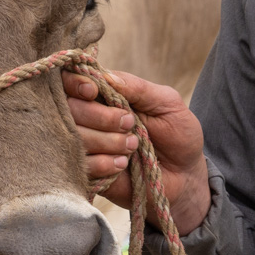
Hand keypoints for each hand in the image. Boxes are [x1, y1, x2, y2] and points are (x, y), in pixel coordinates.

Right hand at [62, 69, 210, 235]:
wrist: (185, 177)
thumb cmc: (177, 135)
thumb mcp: (166, 103)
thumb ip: (138, 88)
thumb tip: (105, 76)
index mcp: (104, 95)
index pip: (70, 81)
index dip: (75, 83)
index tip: (93, 91)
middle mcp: (89, 119)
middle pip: (69, 109)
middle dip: (99, 116)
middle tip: (130, 124)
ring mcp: (86, 147)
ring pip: (74, 137)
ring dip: (106, 141)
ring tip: (133, 147)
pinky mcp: (88, 174)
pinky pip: (82, 164)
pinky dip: (104, 163)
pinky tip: (123, 165)